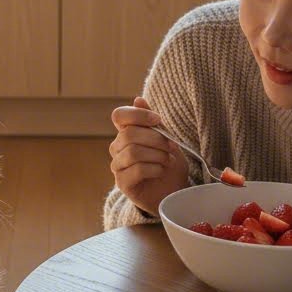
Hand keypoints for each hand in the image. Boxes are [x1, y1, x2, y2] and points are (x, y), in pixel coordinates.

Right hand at [110, 97, 189, 216]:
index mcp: (126, 133)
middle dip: (155, 139)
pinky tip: (161, 171)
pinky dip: (155, 169)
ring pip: (133, 152)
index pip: (119, 115)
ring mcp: (118, 166)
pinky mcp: (122, 183)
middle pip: (129, 134)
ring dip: (157, 155)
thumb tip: (138, 99)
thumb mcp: (166, 139)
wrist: (173, 191)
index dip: (137, 115)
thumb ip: (152, 122)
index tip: (157, 120)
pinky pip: (137, 169)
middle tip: (171, 146)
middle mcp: (117, 148)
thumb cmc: (169, 164)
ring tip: (168, 160)